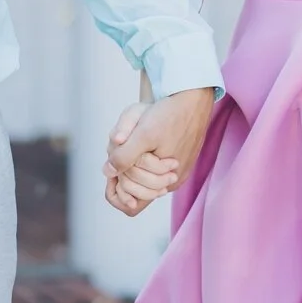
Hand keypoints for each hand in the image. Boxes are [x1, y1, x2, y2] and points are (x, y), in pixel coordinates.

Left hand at [103, 87, 215, 216]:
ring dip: (132, 161)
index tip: (114, 166)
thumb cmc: (170, 114)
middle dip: (124, 171)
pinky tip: (142, 137)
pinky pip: (152, 167)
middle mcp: (171, 182)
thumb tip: (108, 172)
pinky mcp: (177, 158)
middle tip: (123, 145)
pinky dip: (142, 155)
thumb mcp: (143, 134)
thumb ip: (123, 156)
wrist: (193, 97)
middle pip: (136, 191)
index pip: (131, 205)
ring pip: (143, 177)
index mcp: (165, 182)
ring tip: (132, 138)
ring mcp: (175, 172)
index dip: (117, 189)